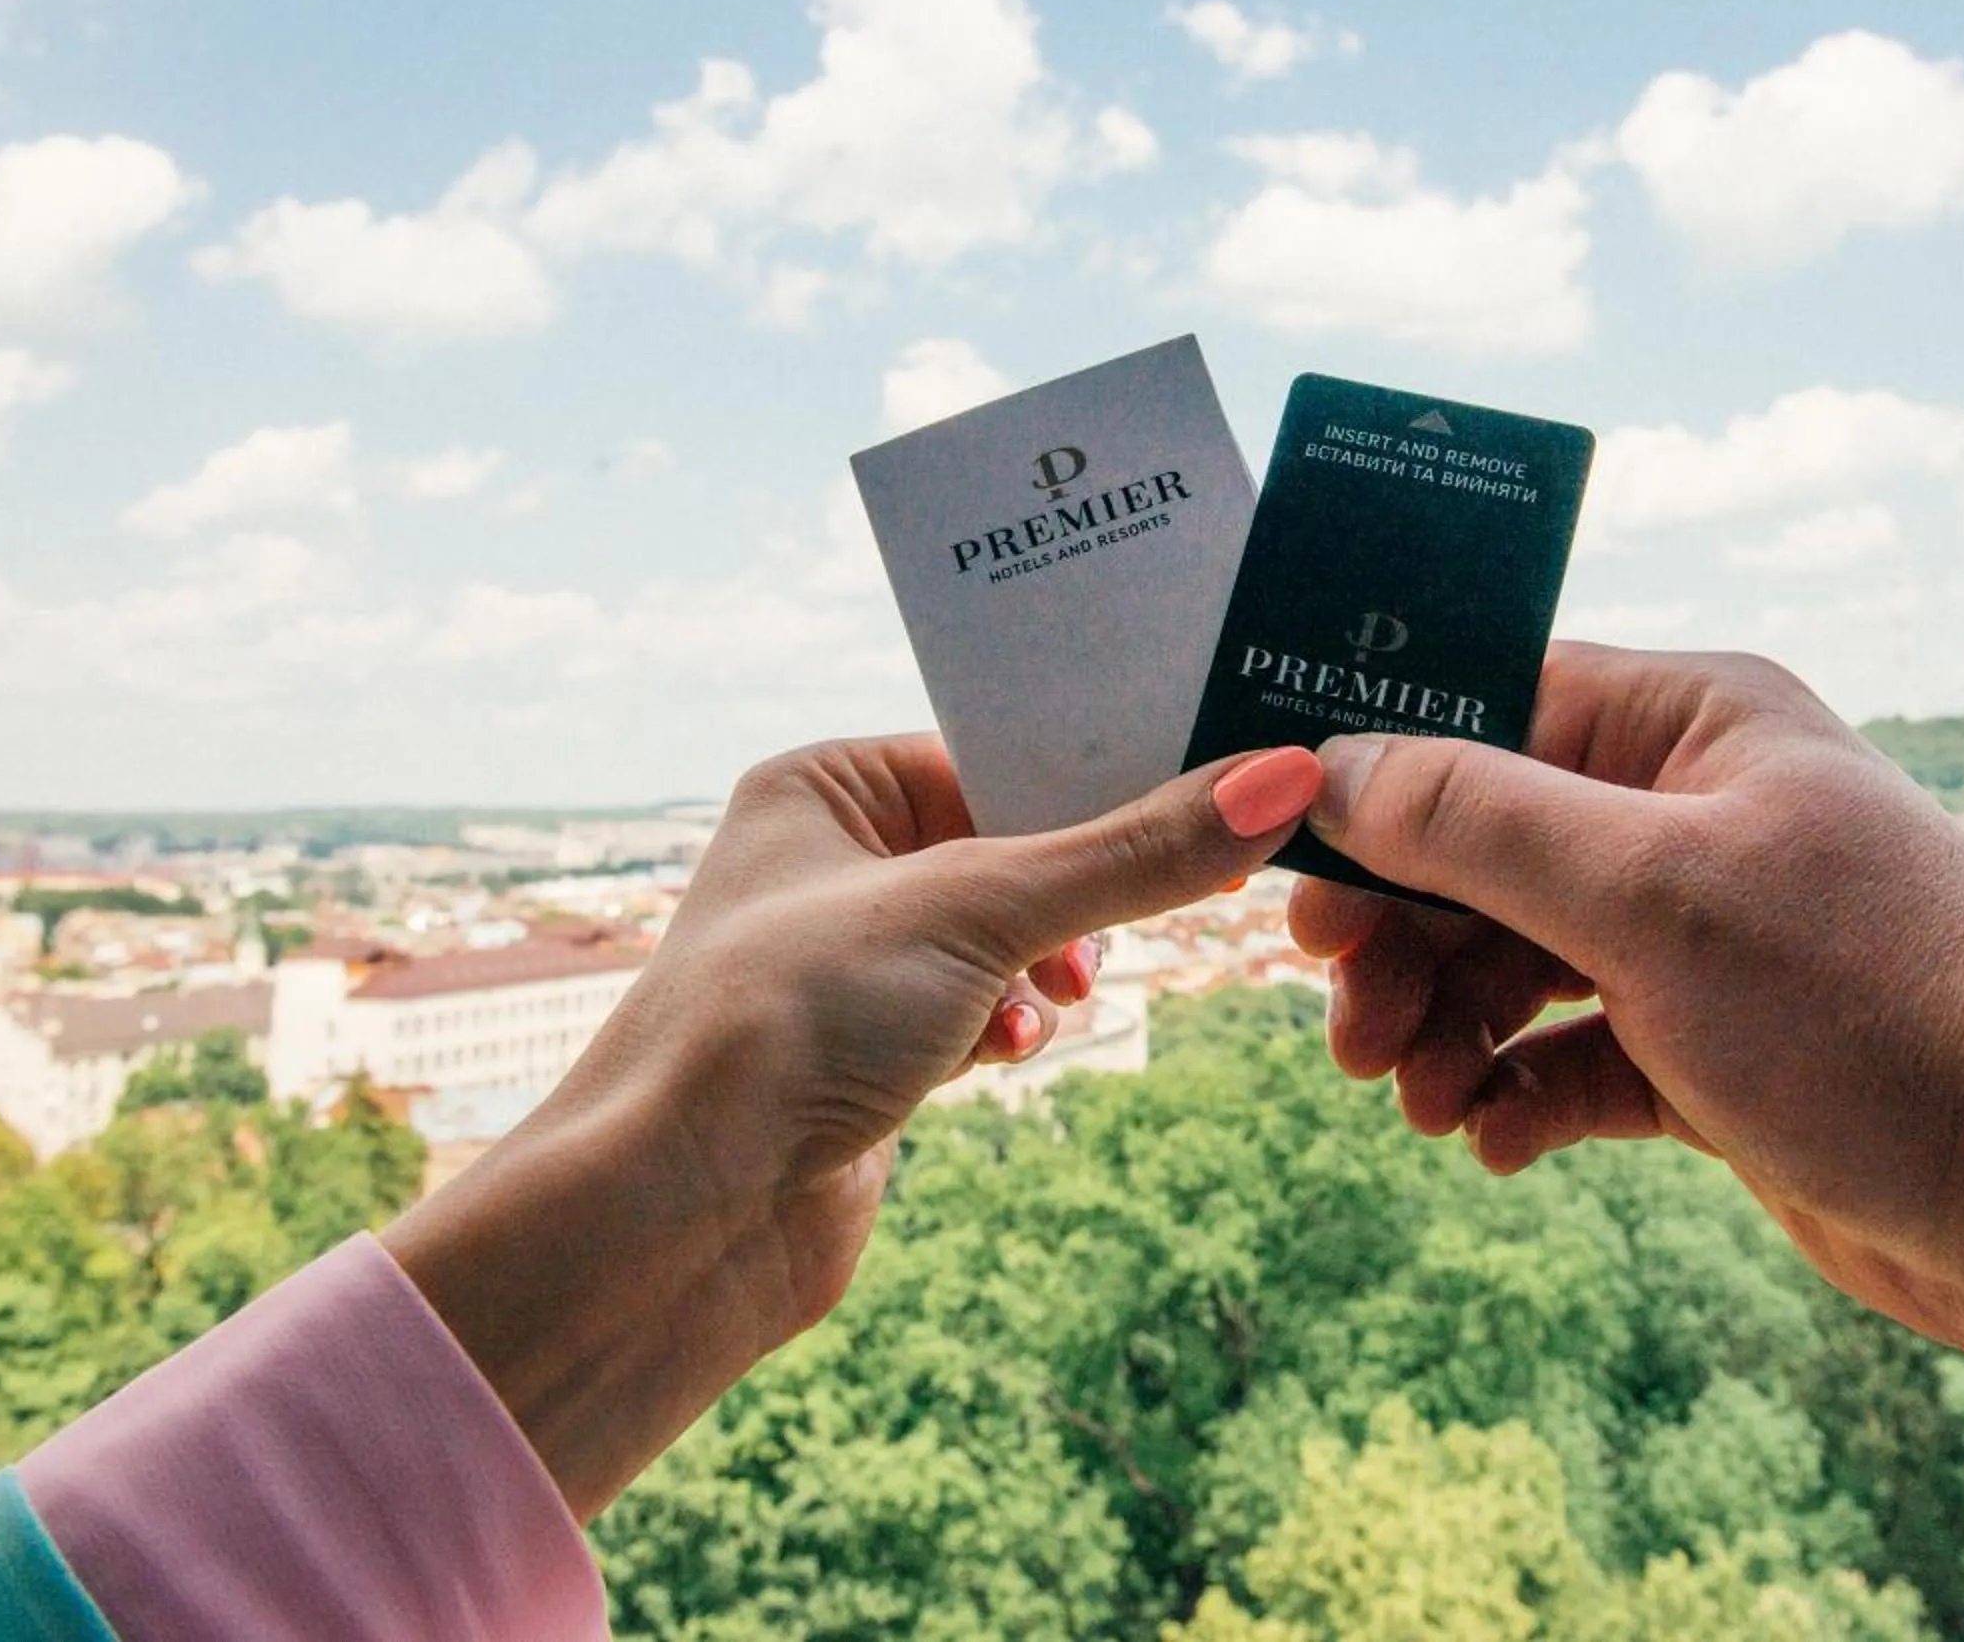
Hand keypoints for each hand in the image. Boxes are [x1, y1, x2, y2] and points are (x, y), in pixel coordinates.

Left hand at [387, 735, 1324, 1516]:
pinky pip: (981, 1008)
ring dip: (1048, 965)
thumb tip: (1282, 779)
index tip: (1209, 793)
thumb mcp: (982, 910)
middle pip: (1015, 840)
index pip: (997, 747)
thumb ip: (1136, 851)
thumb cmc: (785, 1023)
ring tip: (1059, 995)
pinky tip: (1007, 1050)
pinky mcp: (870, 1053)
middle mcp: (827, 858)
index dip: (1098, 778)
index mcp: (822, 783)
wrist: (681, 1216)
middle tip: (1135, 917)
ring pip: (1007, 933)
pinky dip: (1010, 1024)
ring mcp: (849, 961)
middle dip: (1080, 889)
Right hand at [1289, 644, 1963, 1369]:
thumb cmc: (1880, 1006)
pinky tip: (1492, 1143)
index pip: (1489, 708)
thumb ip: (1480, 822)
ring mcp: (1702, 943)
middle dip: (1401, 937)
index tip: (1295, 871)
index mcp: (1691, 727)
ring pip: (1513, 964)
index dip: (1380, 783)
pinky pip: (1570, 1061)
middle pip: (1480, 851)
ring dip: (1445, 1028)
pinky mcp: (1713, 1057)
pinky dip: (1517, 1098)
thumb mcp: (1652, 895)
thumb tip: (1336, 769)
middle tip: (1348, 1028)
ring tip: (1416, 1101)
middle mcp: (1691, 820)